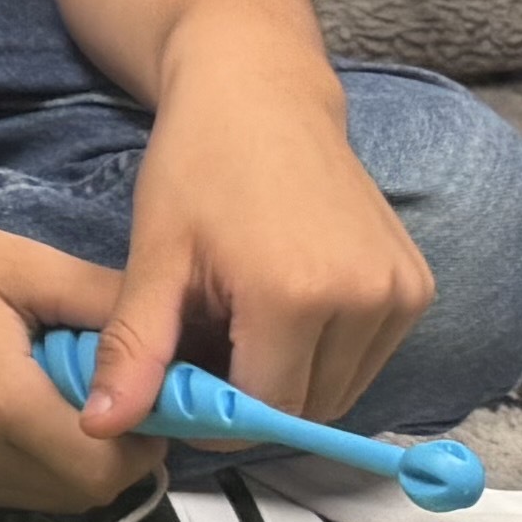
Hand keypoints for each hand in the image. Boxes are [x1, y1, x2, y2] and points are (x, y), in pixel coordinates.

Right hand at [0, 204, 140, 510]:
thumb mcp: (28, 266)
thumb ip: (108, 306)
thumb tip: (178, 343)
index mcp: (0, 402)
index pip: (107, 463)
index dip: (145, 437)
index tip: (148, 393)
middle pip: (86, 493)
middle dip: (117, 454)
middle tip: (111, 393)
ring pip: (51, 502)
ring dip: (77, 465)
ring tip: (63, 399)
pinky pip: (11, 496)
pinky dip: (36, 468)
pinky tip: (22, 414)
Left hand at [110, 66, 430, 428]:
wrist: (262, 92)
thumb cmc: (198, 164)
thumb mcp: (156, 256)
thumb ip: (136, 350)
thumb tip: (102, 429)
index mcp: (295, 296)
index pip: (265, 411)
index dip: (218, 413)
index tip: (182, 382)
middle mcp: (364, 299)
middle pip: (307, 408)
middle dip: (253, 397)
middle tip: (208, 346)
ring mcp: (401, 292)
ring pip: (341, 390)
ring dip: (291, 379)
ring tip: (242, 322)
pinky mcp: (418, 287)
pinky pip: (367, 359)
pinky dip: (325, 356)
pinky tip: (283, 310)